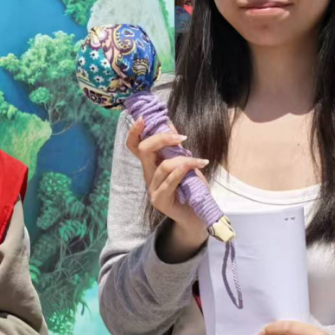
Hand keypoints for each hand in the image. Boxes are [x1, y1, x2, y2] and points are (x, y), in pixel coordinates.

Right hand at [127, 120, 209, 240]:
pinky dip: (184, 170)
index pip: (134, 146)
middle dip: (161, 138)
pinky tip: (198, 165)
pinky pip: (170, 180)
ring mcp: (152, 189)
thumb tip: (169, 122)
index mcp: (150, 164)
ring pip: (163, 165)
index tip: (144, 118)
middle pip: (143, 150)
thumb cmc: (192, 189)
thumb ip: (176, 146)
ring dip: (183, 159)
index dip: (134, 131)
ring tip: (200, 161)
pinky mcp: (159, 200)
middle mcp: (147, 175)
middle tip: (181, 137)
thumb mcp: (185, 162)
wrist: (198, 216)